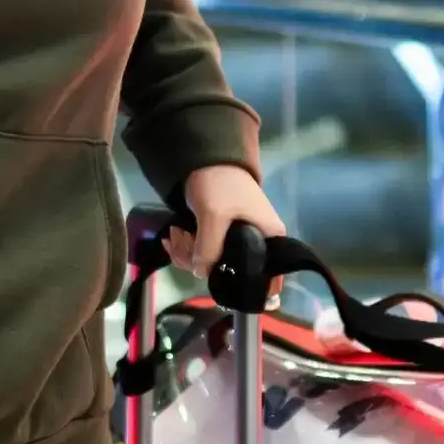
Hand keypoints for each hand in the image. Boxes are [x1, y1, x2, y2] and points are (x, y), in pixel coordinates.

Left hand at [169, 163, 286, 300]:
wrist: (205, 156)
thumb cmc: (220, 183)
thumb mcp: (214, 216)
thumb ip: (209, 248)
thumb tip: (201, 274)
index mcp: (270, 239)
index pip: (268, 277)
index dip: (247, 287)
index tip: (220, 284)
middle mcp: (259, 243)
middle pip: (231, 270)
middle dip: (200, 262)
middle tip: (182, 242)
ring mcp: (238, 240)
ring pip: (212, 262)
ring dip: (188, 253)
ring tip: (175, 233)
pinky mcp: (219, 235)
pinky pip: (204, 252)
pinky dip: (186, 247)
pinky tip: (173, 235)